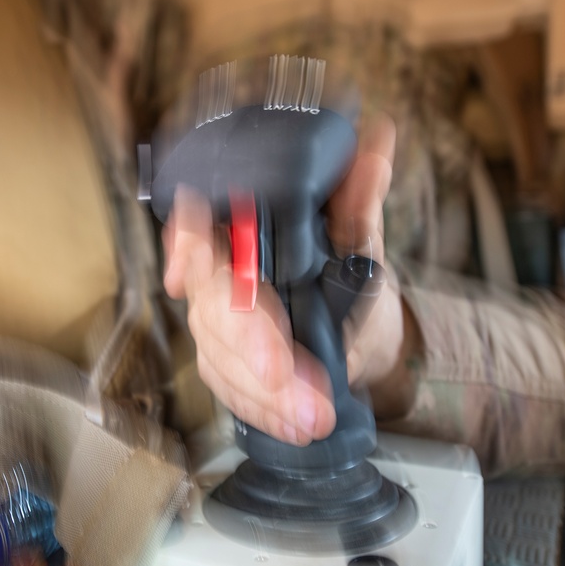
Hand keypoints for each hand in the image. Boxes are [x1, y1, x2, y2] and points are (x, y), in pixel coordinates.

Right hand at [162, 115, 406, 444]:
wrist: (360, 327)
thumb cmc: (351, 275)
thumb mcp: (360, 238)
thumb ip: (359, 198)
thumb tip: (379, 141)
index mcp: (240, 230)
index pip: (196, 228)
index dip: (185, 245)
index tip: (190, 269)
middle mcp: (218, 274)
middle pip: (212, 305)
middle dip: (250, 345)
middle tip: (287, 376)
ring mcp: (216, 322)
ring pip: (219, 355)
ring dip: (265, 392)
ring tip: (311, 414)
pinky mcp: (224, 362)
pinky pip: (230, 391)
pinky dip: (264, 411)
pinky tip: (293, 425)